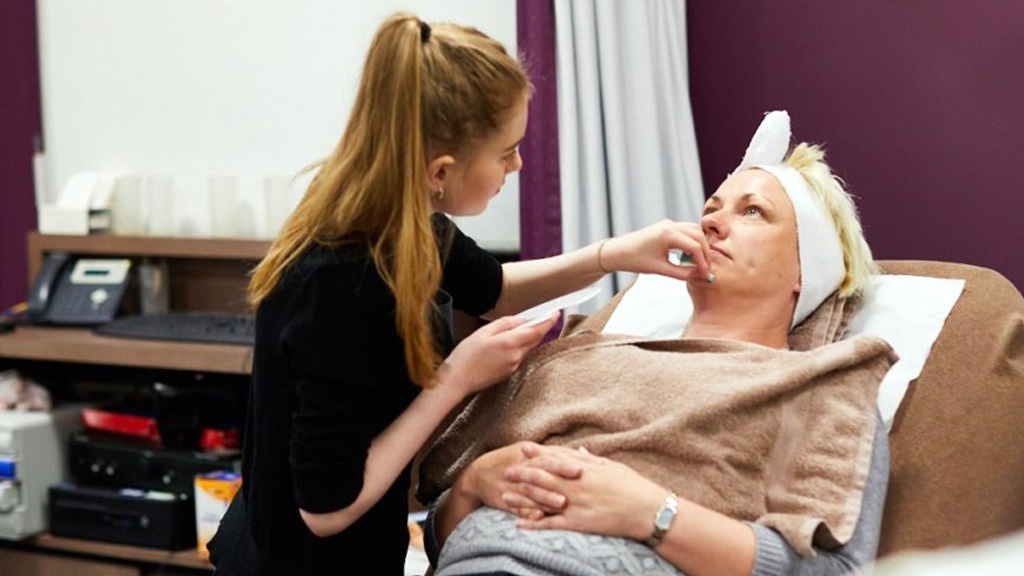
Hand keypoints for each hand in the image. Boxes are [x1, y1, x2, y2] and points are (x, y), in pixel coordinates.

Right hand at [438, 313, 559, 395]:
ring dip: (528, 337)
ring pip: (528, 347)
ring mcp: (514, 366)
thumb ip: (505, 323)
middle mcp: (516, 356)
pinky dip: (519, 347)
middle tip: (540, 317)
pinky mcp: (510, 372)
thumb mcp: (483, 331)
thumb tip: (521, 320)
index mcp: (510, 343)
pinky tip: (507, 344)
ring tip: (516, 330)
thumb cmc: (466, 355)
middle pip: (535, 339)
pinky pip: (520, 356)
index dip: (548, 321)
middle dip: (540, 328)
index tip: (555, 313)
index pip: (537, 330)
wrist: (458, 380)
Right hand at [458, 442, 580, 517]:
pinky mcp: (502, 498)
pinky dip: (527, 511)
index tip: (591, 462)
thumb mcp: (528, 452)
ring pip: (530, 489)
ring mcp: (511, 483)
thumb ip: (554, 454)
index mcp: (529, 452)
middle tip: (579, 474)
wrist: (477, 475)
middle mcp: (520, 465)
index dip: (572, 457)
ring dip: (545, 496)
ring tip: (562, 502)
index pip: (554, 453)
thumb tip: (582, 453)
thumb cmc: (510, 462)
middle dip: (560, 470)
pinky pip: (515, 506)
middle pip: (542, 466)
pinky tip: (538, 516)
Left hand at [502, 447, 666, 540]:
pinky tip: (519, 523)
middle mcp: (575, 485)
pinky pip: (550, 523)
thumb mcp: (612, 467)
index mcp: (583, 469)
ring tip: (504, 495)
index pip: (555, 458)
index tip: (523, 448)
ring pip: (541, 499)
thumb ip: (592, 460)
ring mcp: (574, 504)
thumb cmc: (633, 486)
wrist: (645, 510)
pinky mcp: (577, 523)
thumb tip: (580, 451)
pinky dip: (534, 523)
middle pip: (542, 477)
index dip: (538, 453)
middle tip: (507, 470)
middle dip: (523, 473)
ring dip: (521, 497)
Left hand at [601, 220, 712, 281]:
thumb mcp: (660, 269)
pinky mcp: (666, 226)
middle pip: (699, 236)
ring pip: (694, 231)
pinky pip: (686, 231)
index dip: (703, 262)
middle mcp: (670, 225)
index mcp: (668, 234)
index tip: (706, 275)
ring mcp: (668, 223)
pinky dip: (692, 242)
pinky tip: (689, 256)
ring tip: (699, 263)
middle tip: (707, 270)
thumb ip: (682, 273)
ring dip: (700, 246)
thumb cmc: (635, 260)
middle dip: (705, 253)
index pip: (695, 247)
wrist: (617, 252)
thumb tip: (700, 275)